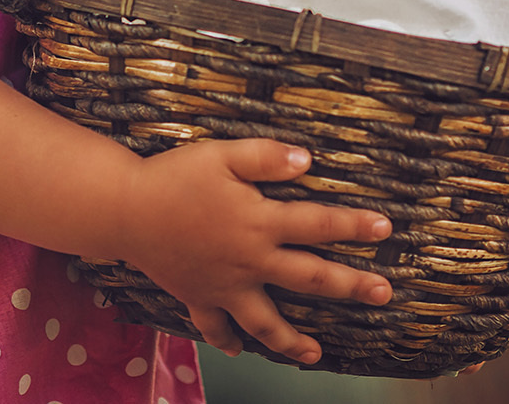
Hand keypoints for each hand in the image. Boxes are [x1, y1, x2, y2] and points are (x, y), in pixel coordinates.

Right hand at [117, 139, 393, 364]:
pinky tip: (238, 350)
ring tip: (316, 354)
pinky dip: (227, 340)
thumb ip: (266, 157)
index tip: (384, 228)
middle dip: (349, 286)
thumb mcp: (221, 155)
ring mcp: (224, 286)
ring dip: (292, 340)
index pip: (317, 224)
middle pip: (308, 278)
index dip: (353, 225)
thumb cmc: (173, 177)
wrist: (123, 210)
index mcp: (258, 223)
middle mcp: (248, 261)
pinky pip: (215, 326)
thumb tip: (308, 160)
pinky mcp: (198, 296)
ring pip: (265, 320)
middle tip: (383, 294)